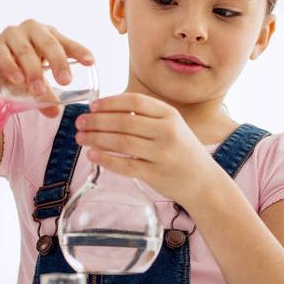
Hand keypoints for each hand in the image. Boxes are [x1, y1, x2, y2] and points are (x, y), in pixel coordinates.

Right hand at [0, 20, 93, 116]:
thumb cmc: (17, 66)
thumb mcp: (35, 79)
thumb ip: (45, 94)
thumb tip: (54, 112)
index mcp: (48, 36)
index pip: (66, 42)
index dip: (79, 50)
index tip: (90, 62)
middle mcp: (32, 30)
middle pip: (48, 43)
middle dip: (58, 62)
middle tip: (66, 81)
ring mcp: (11, 35)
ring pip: (26, 51)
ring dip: (34, 71)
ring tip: (39, 90)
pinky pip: (3, 55)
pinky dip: (11, 67)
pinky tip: (17, 79)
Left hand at [73, 93, 226, 207]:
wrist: (203, 181)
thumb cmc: (182, 151)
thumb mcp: (172, 126)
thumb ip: (146, 117)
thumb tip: (107, 110)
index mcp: (170, 115)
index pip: (135, 102)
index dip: (110, 102)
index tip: (93, 105)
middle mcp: (167, 132)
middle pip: (124, 122)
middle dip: (97, 121)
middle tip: (80, 122)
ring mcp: (162, 154)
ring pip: (122, 142)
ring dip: (97, 139)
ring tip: (81, 138)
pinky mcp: (156, 175)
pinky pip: (125, 165)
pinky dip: (106, 159)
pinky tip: (93, 155)